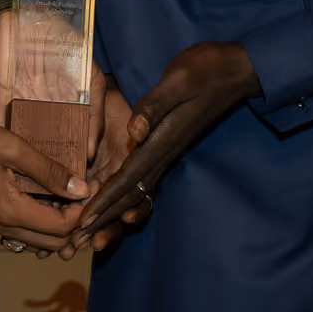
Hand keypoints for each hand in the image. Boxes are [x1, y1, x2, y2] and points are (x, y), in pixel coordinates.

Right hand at [0, 105, 89, 252]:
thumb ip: (47, 170)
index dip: (83, 210)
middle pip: (52, 242)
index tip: (94, 186)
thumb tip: (81, 189)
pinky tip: (47, 197)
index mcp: (9, 211)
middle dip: (75, 223)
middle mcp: (0, 227)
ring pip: (36, 240)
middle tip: (86, 193)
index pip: (61, 228)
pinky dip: (39, 220)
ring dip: (58, 225)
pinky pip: (21, 230)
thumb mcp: (11, 147)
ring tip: (71, 195)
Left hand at [68, 42, 259, 252]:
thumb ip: (155, 106)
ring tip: (90, 236)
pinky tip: (115, 207)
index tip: (84, 222)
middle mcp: (164, 153)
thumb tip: (134, 133)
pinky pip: (144, 179)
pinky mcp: (169, 146)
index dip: (105, 200)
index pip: (128, 178)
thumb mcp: (178, 80)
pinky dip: (126, 196)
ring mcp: (168, 152)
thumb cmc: (206, 70)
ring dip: (113, 214)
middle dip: (104, 219)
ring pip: (136, 191)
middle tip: (77, 242)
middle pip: (129, 194)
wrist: (235, 71)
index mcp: (162, 140)